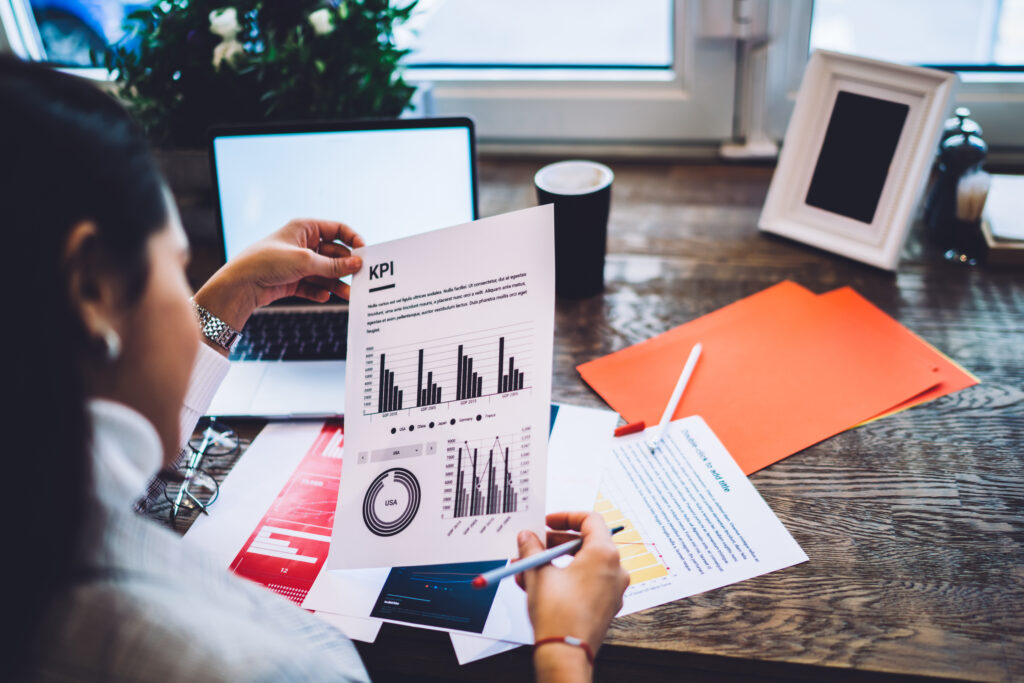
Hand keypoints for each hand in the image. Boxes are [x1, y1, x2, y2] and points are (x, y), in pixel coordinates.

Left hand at [194, 219, 363, 332]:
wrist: (239, 285)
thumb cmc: (267, 263)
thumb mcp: (305, 261)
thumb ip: (333, 265)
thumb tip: (358, 263)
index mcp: (305, 228)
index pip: (338, 229)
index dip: (353, 240)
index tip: (364, 253)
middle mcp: (303, 244)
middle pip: (334, 254)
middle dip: (346, 267)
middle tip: (360, 280)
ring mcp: (298, 263)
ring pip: (325, 272)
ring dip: (336, 283)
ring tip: (347, 295)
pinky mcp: (292, 280)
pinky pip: (313, 285)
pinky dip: (319, 291)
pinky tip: (323, 296)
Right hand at [517, 512, 629, 679]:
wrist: (565, 653)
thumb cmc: (558, 614)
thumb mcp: (539, 573)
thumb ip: (532, 548)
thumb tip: (527, 537)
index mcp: (604, 554)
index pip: (590, 519)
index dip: (565, 517)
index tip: (547, 522)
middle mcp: (615, 569)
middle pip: (584, 543)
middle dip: (552, 544)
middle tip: (532, 546)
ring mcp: (612, 589)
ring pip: (581, 565)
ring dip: (553, 564)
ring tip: (526, 570)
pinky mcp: (605, 605)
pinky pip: (584, 583)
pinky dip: (563, 579)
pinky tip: (537, 586)